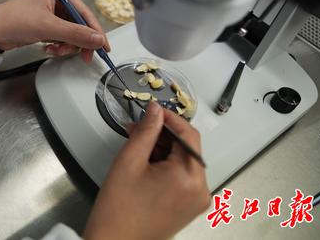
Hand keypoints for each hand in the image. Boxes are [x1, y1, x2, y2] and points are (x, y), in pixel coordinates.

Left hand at [0, 0, 109, 62]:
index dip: (95, 31)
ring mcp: (52, 14)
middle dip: (78, 41)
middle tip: (83, 56)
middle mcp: (57, 1)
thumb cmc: (14, 20)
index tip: (104, 47)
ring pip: (72, 34)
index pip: (84, 12)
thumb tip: (98, 39)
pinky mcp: (46, 26)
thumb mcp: (47, 27)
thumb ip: (75, 34)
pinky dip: (59, 46)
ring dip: (67, 45)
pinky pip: (62, 38)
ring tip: (54, 50)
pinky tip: (49, 48)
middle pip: (80, 24)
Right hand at [83, 102, 210, 239]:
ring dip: (163, 150)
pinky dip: (166, 165)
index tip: (154, 110)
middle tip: (138, 128)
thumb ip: (146, 131)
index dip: (170, 118)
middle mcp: (200, 190)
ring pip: (183, 161)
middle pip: (187, 148)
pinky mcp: (189, 207)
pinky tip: (145, 162)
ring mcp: (196, 201)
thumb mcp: (130, 161)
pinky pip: (182, 176)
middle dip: (163, 135)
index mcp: (189, 177)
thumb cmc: (119, 209)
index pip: (188, 135)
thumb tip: (156, 111)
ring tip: (137, 146)